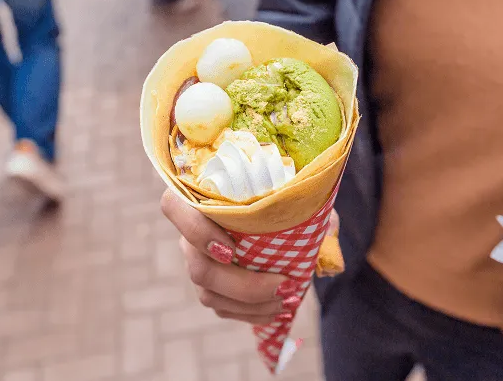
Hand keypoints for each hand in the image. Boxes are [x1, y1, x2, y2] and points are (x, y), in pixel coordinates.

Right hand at [160, 189, 304, 323]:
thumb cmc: (281, 194)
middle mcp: (190, 229)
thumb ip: (305, 201)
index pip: (173, 207)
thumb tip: (329, 225)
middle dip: (243, 284)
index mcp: (199, 195)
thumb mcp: (292, 190)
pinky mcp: (209, 284)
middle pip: (198, 267)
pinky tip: (277, 309)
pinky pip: (222, 307)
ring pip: (209, 293)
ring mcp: (196, 259)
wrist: (279, 210)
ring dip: (251, 303)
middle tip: (284, 284)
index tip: (232, 248)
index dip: (195, 232)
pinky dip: (252, 313)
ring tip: (288, 298)